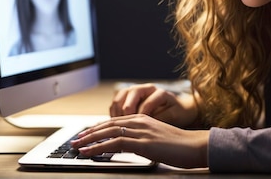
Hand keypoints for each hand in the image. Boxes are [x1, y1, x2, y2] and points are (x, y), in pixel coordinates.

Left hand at [71, 114, 209, 168]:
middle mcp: (140, 121)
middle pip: (108, 124)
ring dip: (89, 140)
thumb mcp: (158, 138)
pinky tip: (89, 152)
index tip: (85, 135)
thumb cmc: (179, 145)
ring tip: (77, 146)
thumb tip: (129, 145)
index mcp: (143, 118)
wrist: (195, 146)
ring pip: (108, 132)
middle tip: (75, 140)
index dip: (97, 128)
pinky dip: (99, 147)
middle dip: (89, 133)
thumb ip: (143, 137)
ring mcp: (141, 131)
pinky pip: (115, 143)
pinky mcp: (142, 143)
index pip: (114, 121)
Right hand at [110, 83, 197, 127]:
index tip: (140, 128)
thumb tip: (147, 125)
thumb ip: (161, 119)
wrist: (177, 110)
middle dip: (126, 112)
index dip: (142, 116)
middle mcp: (144, 89)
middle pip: (129, 94)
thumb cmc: (176, 113)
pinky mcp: (126, 99)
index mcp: (158, 92)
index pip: (147, 102)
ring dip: (116, 113)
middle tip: (125, 126)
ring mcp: (134, 92)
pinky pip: (115, 104)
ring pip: (119, 98)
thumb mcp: (174, 116)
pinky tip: (115, 126)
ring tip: (118, 127)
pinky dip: (113, 114)